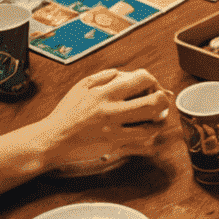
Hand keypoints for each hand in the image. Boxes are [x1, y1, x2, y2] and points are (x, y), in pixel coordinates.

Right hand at [36, 68, 171, 169]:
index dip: (152, 80)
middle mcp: (112, 111)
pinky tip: (149, 132)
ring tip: (160, 118)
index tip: (150, 85)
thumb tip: (129, 73)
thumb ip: (106, 76)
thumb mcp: (83, 86)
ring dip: (160, 122)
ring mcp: (114, 130)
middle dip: (163, 100)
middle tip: (162, 101)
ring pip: (151, 127)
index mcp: (105, 93)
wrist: (54, 138)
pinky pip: (140, 143)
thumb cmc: (68, 112)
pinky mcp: (114, 146)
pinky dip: (150, 137)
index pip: (143, 79)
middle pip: (154, 103)